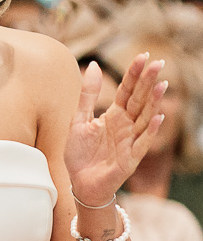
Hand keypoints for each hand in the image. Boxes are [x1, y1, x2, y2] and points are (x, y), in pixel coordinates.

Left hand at [67, 54, 165, 205]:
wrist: (80, 183)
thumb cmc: (81, 153)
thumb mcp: (79, 120)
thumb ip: (87, 95)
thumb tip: (93, 64)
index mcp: (114, 115)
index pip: (128, 91)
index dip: (134, 74)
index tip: (143, 56)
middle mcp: (126, 125)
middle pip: (139, 100)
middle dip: (148, 82)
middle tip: (158, 63)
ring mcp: (131, 141)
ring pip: (144, 118)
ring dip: (153, 102)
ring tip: (161, 84)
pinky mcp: (131, 158)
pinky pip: (142, 142)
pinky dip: (150, 130)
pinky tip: (156, 117)